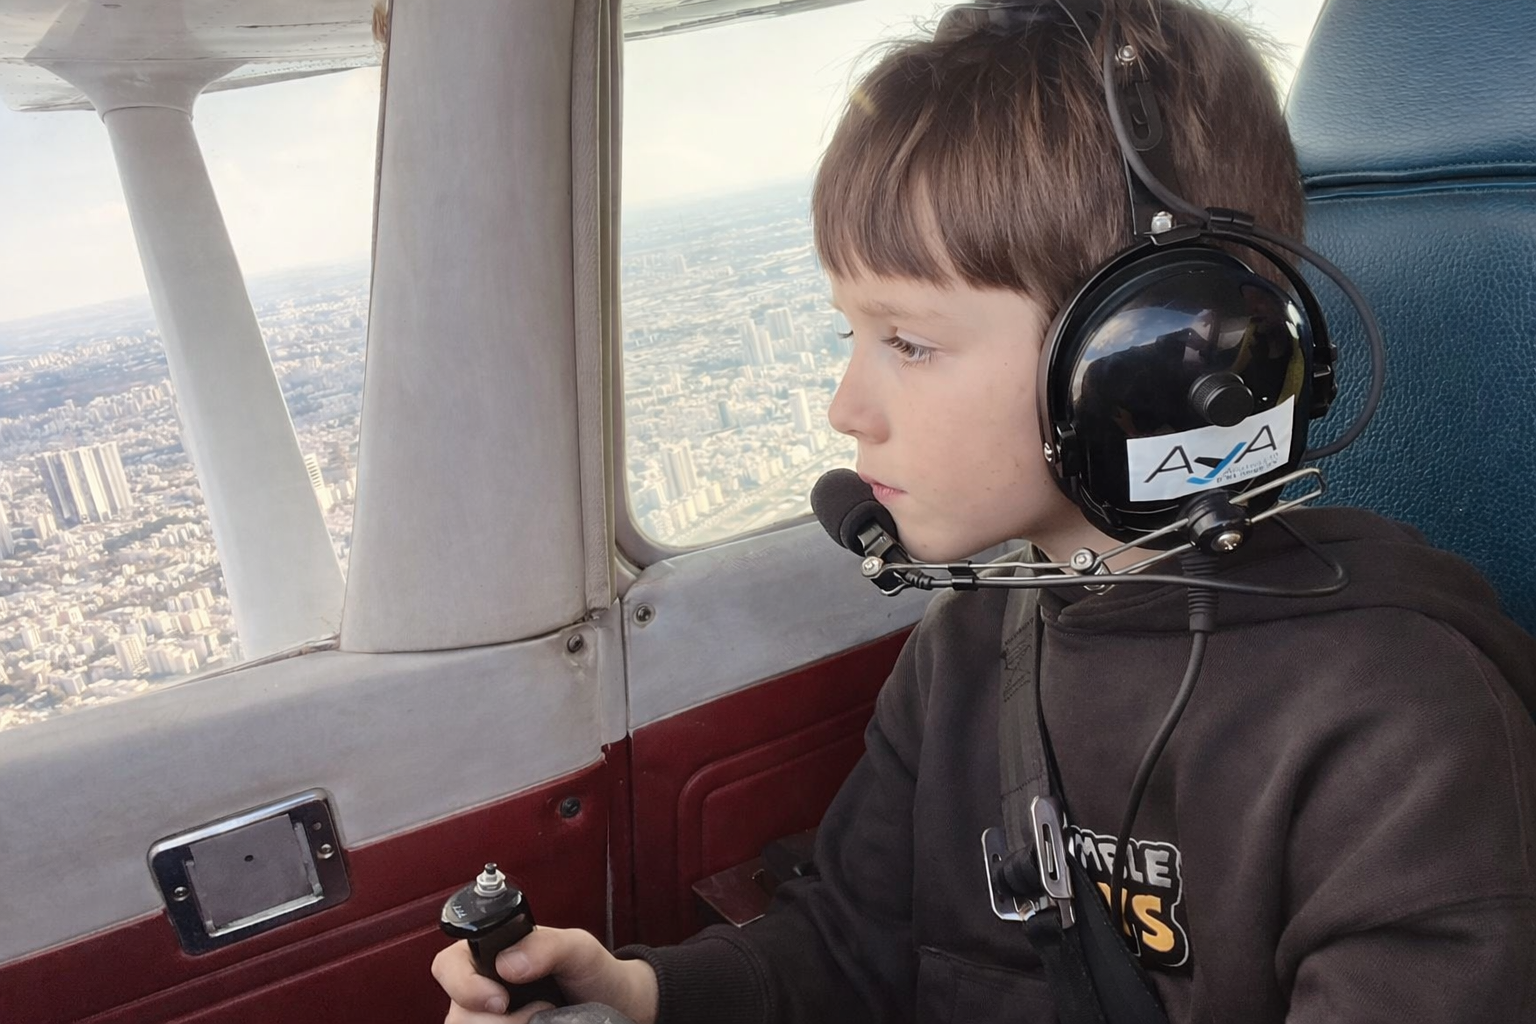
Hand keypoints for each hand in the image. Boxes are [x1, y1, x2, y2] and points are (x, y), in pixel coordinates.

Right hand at [433, 927, 658, 1023]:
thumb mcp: (579, 948)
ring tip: (539, 1022)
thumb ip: (547, 945)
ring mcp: (488, 1018)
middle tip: (536, 1013)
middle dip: (495, 1021)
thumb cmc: (595, 972)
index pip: (448, 966)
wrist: (618, 1006)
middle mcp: (482, 987)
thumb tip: (508, 964)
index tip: (500, 1000)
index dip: (463, 985)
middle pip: (457, 1012)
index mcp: (490, 953)